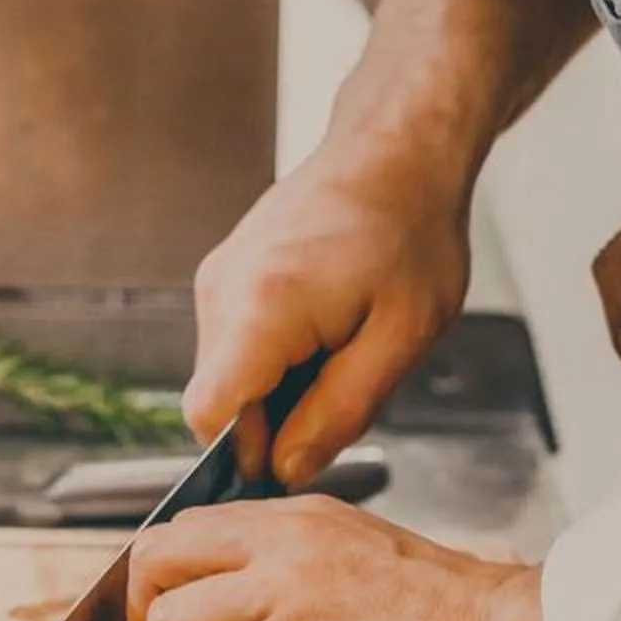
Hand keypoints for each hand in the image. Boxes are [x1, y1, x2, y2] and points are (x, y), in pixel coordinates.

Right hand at [189, 134, 472, 486]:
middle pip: (220, 397)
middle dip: (273, 419)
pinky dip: (274, 357)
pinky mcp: (226, 273)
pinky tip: (329, 331)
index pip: (209, 413)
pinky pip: (234, 341)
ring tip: (345, 352)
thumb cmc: (410, 234)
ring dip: (278, 386)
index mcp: (261, 308)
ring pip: (229, 371)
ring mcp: (218, 277)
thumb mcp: (400, 337)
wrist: (393, 152)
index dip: (247, 452)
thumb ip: (340, 411)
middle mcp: (221, 291)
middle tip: (347, 398)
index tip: (299, 455)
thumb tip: (288, 467)